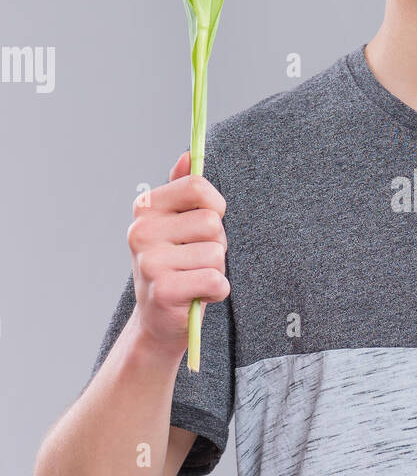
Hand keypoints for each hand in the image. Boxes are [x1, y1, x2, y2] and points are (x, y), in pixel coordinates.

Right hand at [126, 150, 229, 359]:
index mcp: (146, 208)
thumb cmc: (176, 268)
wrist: (159, 322)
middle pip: (211, 222)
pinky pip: (215, 280)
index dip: (215, 205)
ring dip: (216, 270)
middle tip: (196, 259)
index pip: (197, 186)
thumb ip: (184, 191)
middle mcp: (141, 232)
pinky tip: (197, 296)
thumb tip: (189, 154)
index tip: (209, 222)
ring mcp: (150, 262)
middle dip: (216, 243)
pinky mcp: (164, 291)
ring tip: (194, 278)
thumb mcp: (177, 226)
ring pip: (216, 253)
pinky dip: (217, 291)